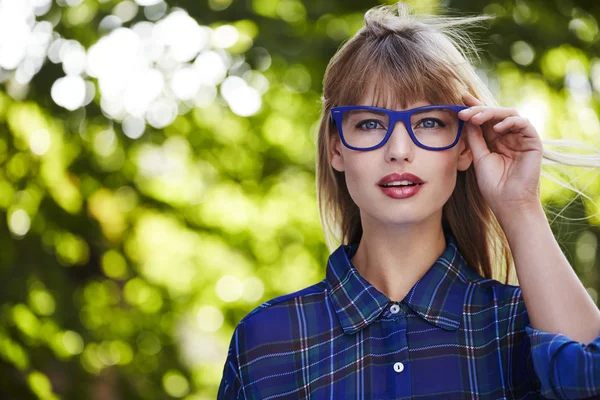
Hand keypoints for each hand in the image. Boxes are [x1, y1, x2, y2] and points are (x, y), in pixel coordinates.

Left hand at [458, 93, 543, 215]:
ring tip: (476, 118)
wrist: (508, 203)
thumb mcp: (479, 157)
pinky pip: (523, 123)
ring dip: (491, 113)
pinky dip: (510, 122)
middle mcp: (509, 136)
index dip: (474, 107)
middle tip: (464, 111)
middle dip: (479, 109)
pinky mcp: (533, 141)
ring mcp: (521, 138)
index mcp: (495, 140)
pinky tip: (497, 128)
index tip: (460, 99)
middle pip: (495, 114)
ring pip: (509, 114)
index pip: (485, 119)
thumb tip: (466, 118)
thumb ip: (475, 137)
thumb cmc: (493, 185)